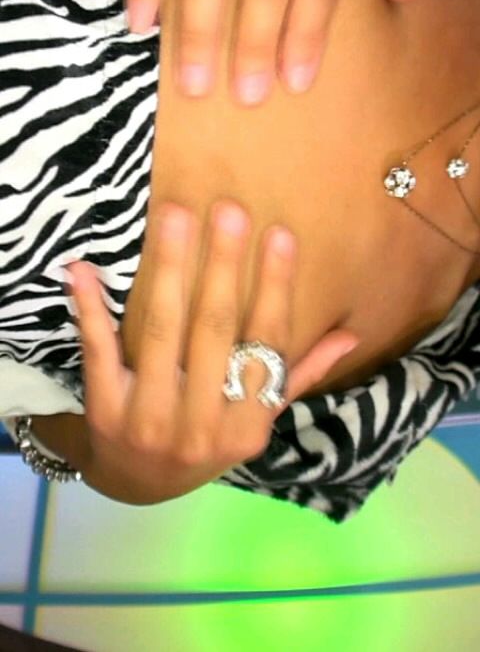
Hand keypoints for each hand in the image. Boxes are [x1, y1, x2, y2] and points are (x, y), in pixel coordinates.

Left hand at [69, 200, 357, 504]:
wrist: (138, 485)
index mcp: (249, 424)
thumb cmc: (206, 438)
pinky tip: (84, 270)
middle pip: (215, 329)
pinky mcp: (105, 413)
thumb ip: (296, 374)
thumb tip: (350, 334)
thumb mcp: (255, 418)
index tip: (280, 234)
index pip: (267, 343)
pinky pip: (100, 352)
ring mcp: (151, 420)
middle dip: (223, 265)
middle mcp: (204, 425)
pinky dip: (91, 309)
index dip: (275, 287)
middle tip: (228, 210)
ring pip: (163, 331)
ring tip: (176, 216)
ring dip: (169, 269)